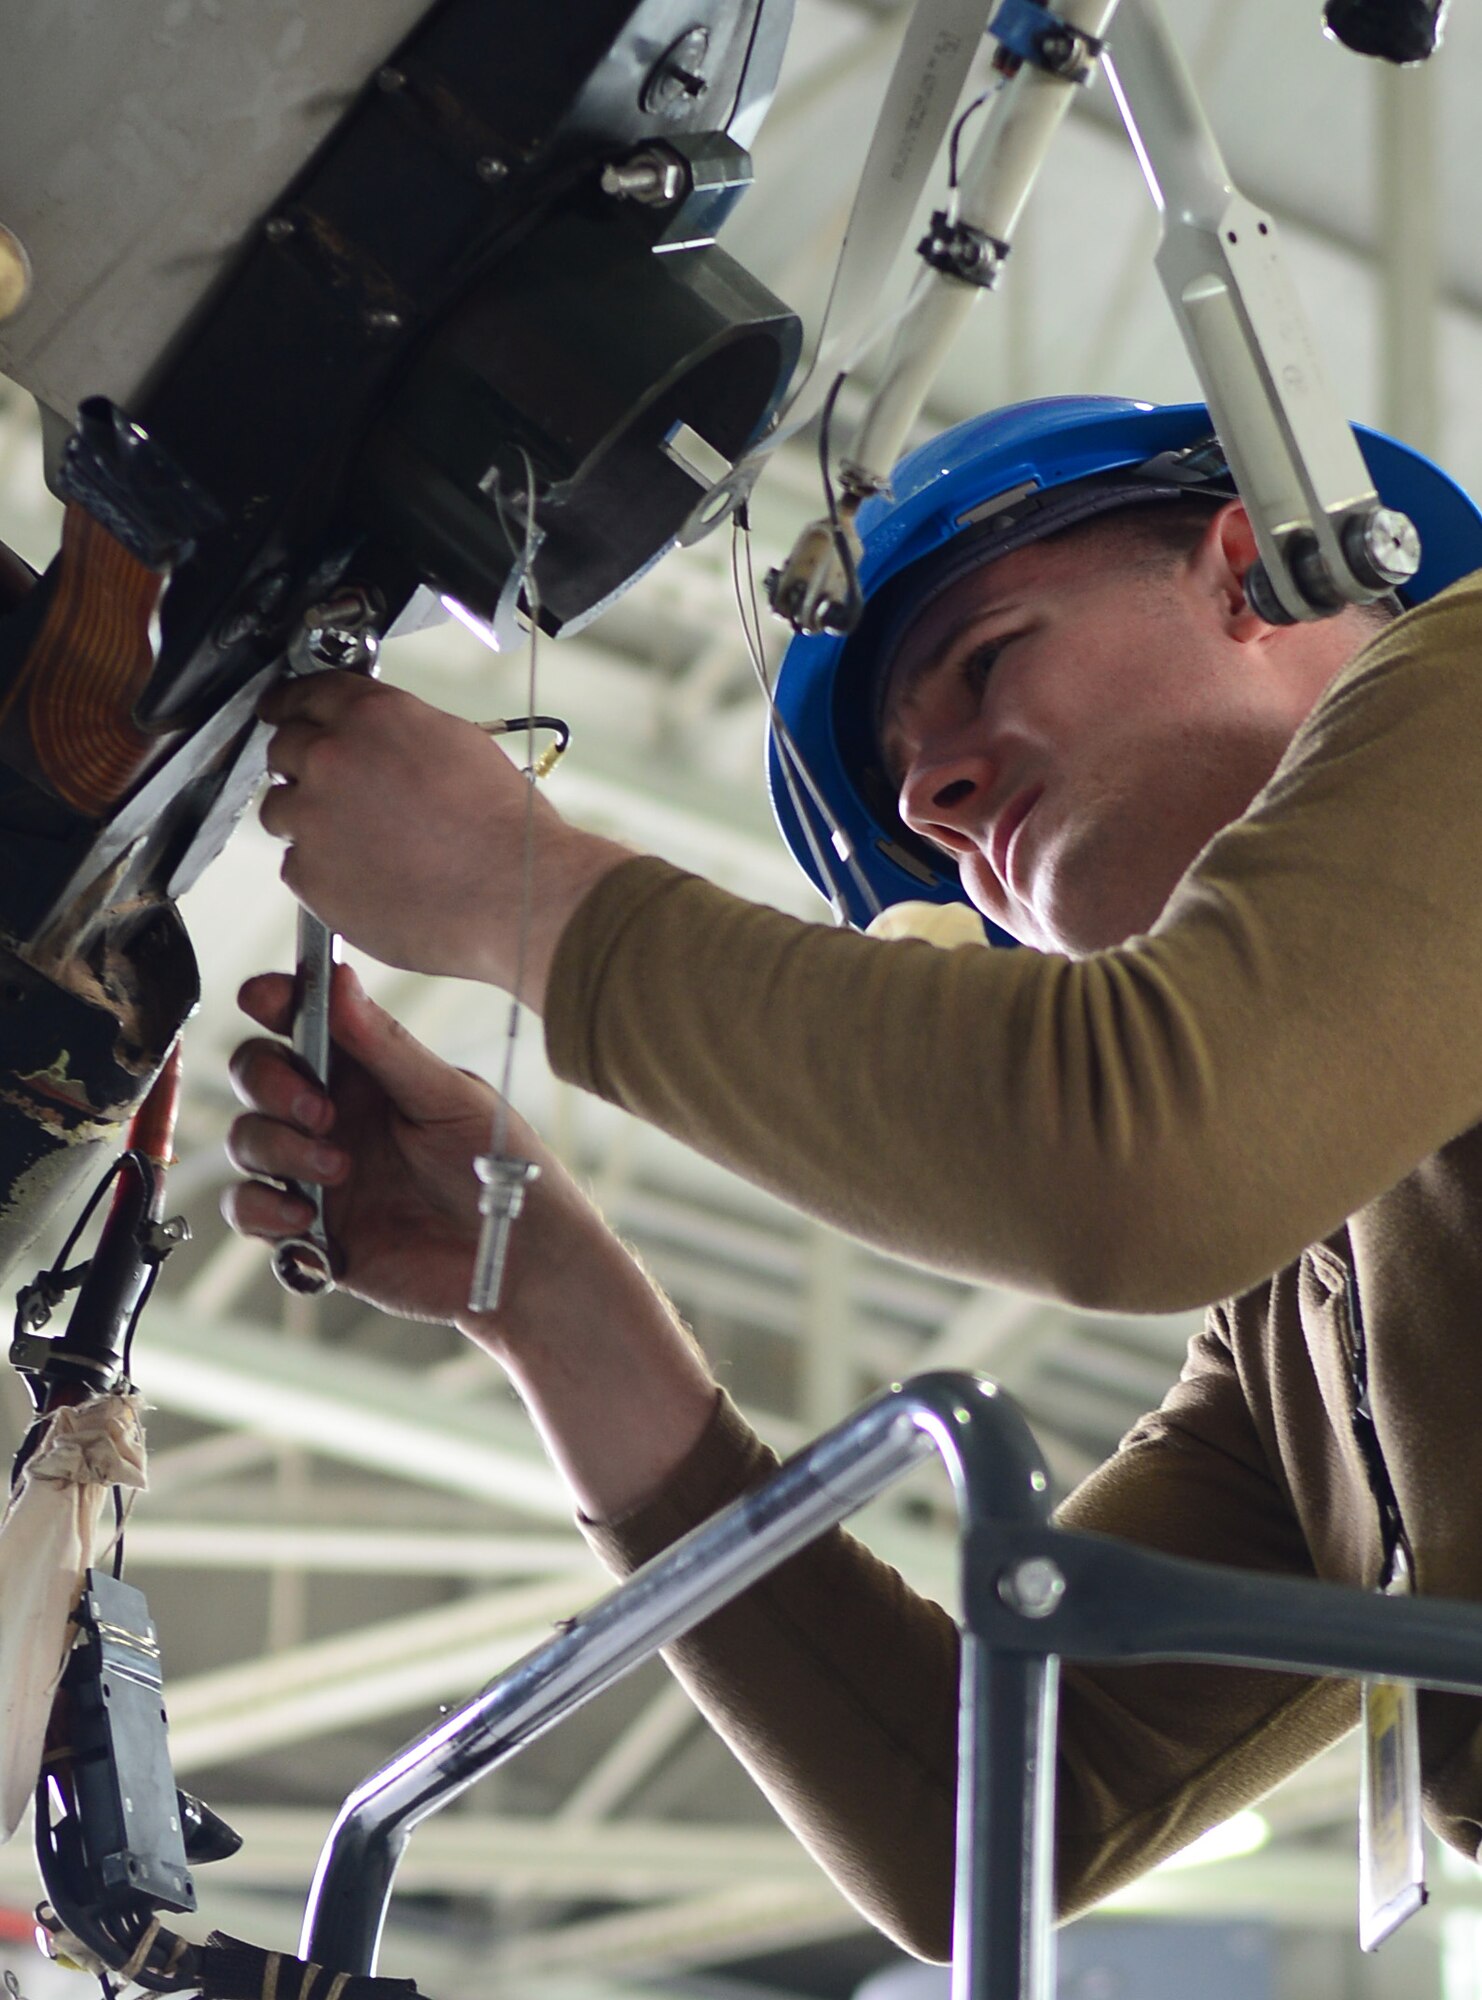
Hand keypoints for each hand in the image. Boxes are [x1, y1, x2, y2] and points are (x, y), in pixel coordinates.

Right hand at [224, 962, 595, 1340]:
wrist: (517, 1260)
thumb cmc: (500, 1169)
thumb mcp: (449, 1099)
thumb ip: (387, 1047)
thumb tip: (338, 980)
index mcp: (367, 1071)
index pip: (300, 1021)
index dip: (272, 1001)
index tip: (262, 998)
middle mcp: (333, 1115)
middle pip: (256, 1074)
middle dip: (271, 1084)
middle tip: (323, 1112)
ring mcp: (314, 1171)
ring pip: (247, 1139)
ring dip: (279, 1148)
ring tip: (340, 1170)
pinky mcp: (306, 1230)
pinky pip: (245, 1209)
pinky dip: (260, 1208)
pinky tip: (304, 1216)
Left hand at [258, 674, 631, 1001]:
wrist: (513, 894)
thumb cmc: (504, 828)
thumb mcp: (458, 745)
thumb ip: (400, 733)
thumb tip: (378, 741)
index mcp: (371, 717)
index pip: (305, 692)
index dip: (290, 703)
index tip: (281, 711)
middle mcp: (332, 759)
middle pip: (283, 749)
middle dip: (302, 765)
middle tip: (335, 791)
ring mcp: (313, 819)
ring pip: (280, 810)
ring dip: (306, 819)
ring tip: (358, 843)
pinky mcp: (309, 876)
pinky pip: (296, 866)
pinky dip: (321, 871)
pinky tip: (366, 877)